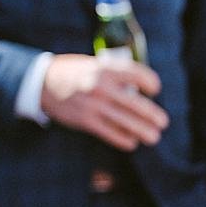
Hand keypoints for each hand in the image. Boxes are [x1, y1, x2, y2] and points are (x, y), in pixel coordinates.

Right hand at [40, 53, 167, 150]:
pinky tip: (131, 142)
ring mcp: (93, 105)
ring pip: (126, 122)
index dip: (152, 84)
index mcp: (106, 69)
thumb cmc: (73, 72)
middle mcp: (101, 86)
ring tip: (153, 136)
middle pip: (137, 104)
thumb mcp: (94, 64)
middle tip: (163, 122)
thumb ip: (115, 74)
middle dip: (153, 116)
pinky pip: (110, 133)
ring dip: (144, 131)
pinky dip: (124, 139)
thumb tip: (139, 90)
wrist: (42, 83)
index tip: (155, 90)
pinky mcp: (85, 120)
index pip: (139, 76)